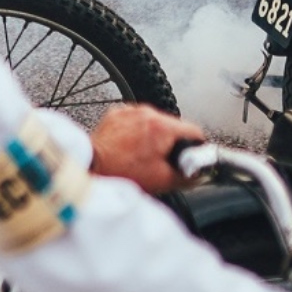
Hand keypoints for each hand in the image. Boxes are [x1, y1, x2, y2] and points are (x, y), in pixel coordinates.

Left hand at [89, 104, 205, 193]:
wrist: (92, 168)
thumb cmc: (123, 173)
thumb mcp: (165, 180)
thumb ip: (189, 176)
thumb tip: (200, 175)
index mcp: (162, 127)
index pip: (194, 130)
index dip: (198, 146)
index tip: (194, 155)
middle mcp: (146, 113)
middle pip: (173, 126)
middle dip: (173, 142)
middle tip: (166, 160)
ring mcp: (129, 111)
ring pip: (154, 122)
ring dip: (155, 136)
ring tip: (145, 154)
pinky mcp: (116, 114)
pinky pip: (135, 120)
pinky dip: (137, 131)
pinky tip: (131, 147)